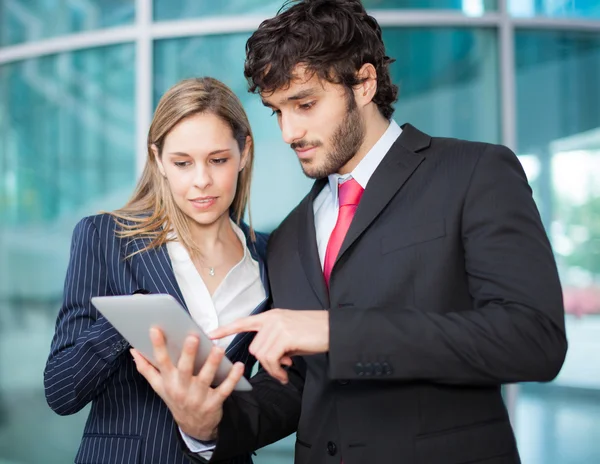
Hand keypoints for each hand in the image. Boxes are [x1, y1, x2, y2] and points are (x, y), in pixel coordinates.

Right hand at [131, 327, 243, 440]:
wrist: (193, 426)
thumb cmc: (176, 398)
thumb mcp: (159, 387)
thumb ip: (146, 369)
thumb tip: (133, 351)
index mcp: (169, 382)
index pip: (161, 362)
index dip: (157, 346)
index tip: (155, 329)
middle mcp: (182, 389)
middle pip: (184, 369)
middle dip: (188, 354)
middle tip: (193, 337)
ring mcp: (198, 397)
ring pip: (206, 378)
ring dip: (212, 363)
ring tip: (218, 348)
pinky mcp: (214, 403)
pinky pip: (224, 389)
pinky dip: (232, 378)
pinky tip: (238, 366)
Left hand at [209, 309, 328, 383]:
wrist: (333, 329)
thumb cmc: (313, 333)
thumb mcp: (290, 335)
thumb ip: (276, 343)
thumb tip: (270, 360)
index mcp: (271, 316)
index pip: (244, 322)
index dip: (226, 328)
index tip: (211, 334)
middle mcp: (271, 319)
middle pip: (254, 347)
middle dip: (266, 363)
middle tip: (282, 368)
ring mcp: (277, 326)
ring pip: (261, 355)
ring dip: (272, 368)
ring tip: (286, 369)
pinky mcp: (284, 336)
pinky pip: (271, 359)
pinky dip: (277, 370)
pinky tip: (286, 372)